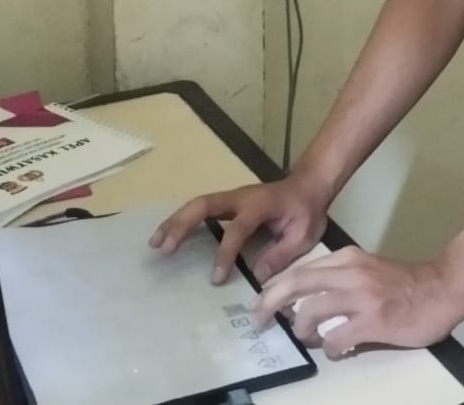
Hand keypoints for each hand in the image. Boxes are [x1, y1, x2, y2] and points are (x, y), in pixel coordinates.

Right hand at [149, 180, 327, 283]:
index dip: (225, 253)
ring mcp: (231, 198)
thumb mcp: (304, 234)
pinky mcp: (226, 203)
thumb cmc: (307, 211)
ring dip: (175, 222)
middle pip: (204, 205)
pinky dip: (181, 220)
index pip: (237, 229)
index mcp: (260, 205)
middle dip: (181, 226)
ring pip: (197, 204)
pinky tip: (167, 237)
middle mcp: (240, 197)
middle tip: (163, 249)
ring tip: (155, 244)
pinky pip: (200, 209)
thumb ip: (281, 254)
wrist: (308, 186)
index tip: (216, 278)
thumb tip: (255, 277)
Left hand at [250, 246, 463, 359]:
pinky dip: (328, 347)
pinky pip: (335, 338)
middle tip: (258, 320)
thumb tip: (306, 304)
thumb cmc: (405, 284)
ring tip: (307, 338)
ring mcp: (362, 296)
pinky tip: (336, 350)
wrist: (443, 290)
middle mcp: (351, 272)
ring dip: (301, 329)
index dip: (275, 288)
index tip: (261, 302)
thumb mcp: (368, 270)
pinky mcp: (373, 320)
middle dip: (269, 303)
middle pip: (296, 284)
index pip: (300, 270)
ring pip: (310, 311)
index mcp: (347, 259)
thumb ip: (340, 280)